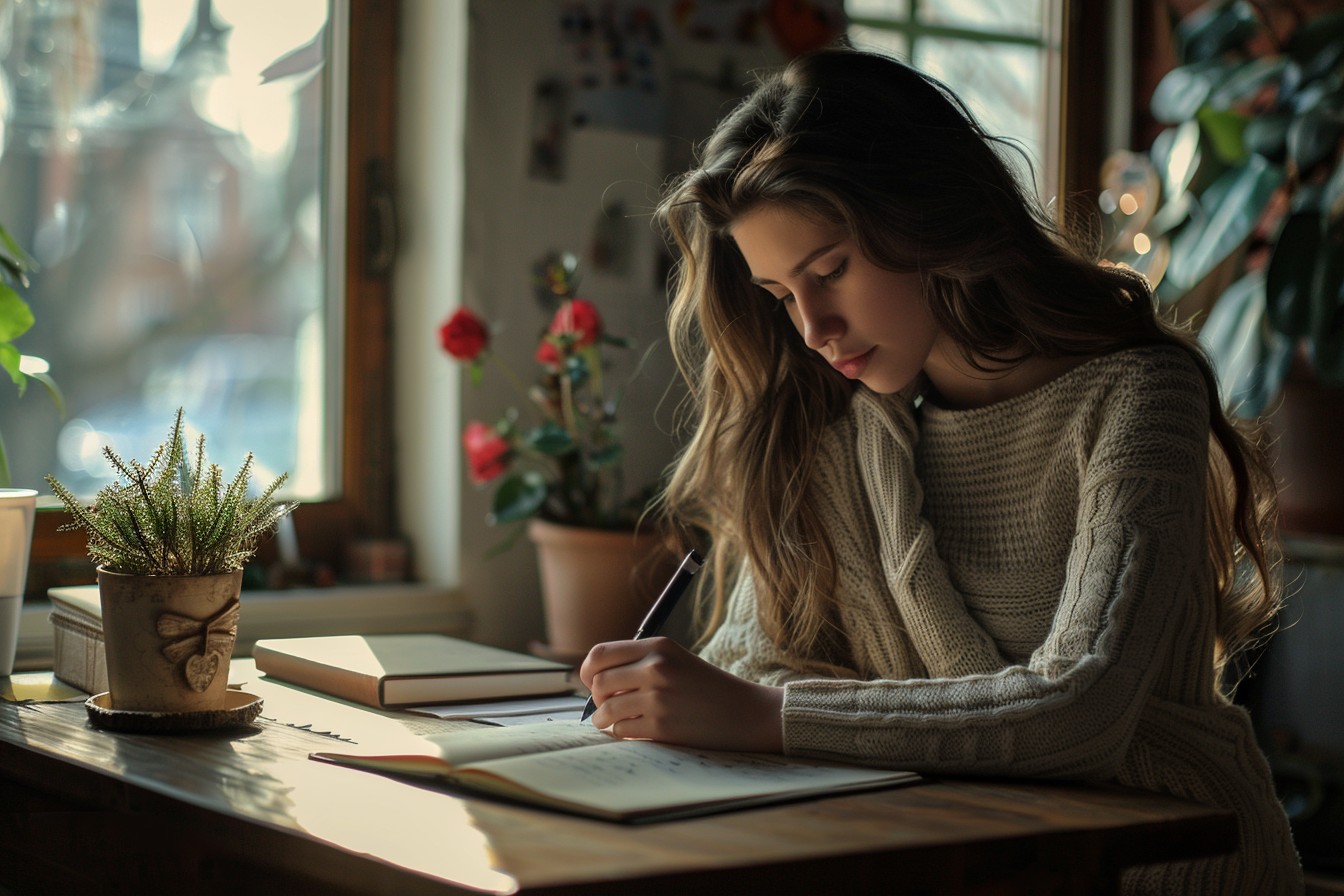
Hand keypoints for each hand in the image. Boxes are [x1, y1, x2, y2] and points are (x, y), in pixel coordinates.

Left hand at [579, 637, 784, 751]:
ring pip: (606, 710)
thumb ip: (639, 663)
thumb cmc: (707, 688)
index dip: (588, 671)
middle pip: (598, 682)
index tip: (592, 681)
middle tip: (607, 704)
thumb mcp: (676, 660)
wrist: (747, 713)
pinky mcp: (662, 727)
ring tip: (614, 721)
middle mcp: (656, 668)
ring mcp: (658, 698)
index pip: (601, 654)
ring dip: (604, 719)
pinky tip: (634, 731)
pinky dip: (621, 733)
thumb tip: (595, 680)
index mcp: (658, 646)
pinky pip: (621, 731)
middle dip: (597, 697)